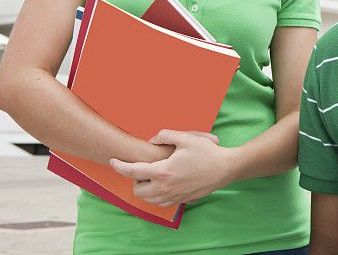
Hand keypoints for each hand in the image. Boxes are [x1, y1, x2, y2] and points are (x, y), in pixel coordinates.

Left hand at [109, 129, 230, 206]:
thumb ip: (164, 135)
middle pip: (137, 189)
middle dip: (135, 179)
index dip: (119, 165)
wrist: (225, 168)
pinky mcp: (181, 200)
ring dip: (145, 188)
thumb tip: (151, 139)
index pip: (132, 171)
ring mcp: (173, 196)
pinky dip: (156, 195)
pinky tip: (163, 184)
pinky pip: (160, 203)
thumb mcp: (185, 137)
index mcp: (163, 171)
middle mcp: (165, 187)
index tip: (112, 160)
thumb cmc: (207, 152)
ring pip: (147, 199)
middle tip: (144, 167)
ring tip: (153, 175)